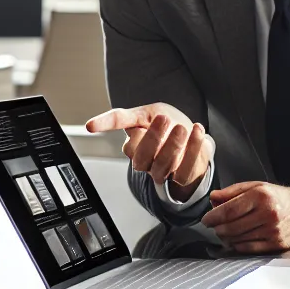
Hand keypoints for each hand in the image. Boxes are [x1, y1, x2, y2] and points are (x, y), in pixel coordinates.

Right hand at [85, 102, 213, 197]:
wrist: (192, 135)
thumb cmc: (167, 123)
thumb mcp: (146, 113)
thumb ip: (124, 118)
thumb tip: (92, 125)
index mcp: (134, 148)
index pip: (125, 144)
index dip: (113, 133)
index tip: (92, 126)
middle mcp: (145, 162)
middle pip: (141, 158)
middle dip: (152, 138)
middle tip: (163, 119)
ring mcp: (163, 170)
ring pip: (162, 166)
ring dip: (173, 145)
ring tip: (182, 127)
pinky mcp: (182, 175)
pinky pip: (185, 170)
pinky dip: (193, 150)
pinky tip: (198, 132)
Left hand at [202, 181, 289, 252]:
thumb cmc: (278, 197)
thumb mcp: (256, 186)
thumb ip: (232, 192)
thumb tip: (213, 198)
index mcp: (261, 196)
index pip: (229, 210)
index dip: (213, 217)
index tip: (206, 220)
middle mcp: (268, 214)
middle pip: (231, 227)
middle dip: (217, 228)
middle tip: (214, 226)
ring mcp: (273, 231)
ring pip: (238, 239)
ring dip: (226, 237)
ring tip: (225, 231)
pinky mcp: (276, 244)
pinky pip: (248, 248)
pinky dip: (237, 245)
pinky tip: (235, 239)